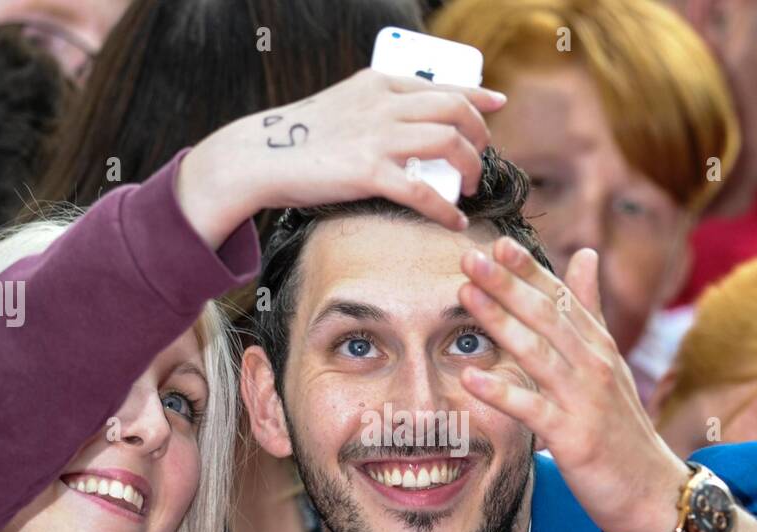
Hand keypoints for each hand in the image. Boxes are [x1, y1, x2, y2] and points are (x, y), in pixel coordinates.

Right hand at [179, 68, 506, 247]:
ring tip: (469, 187)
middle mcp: (384, 104)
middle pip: (456, 110)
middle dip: (479, 135)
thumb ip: (377, 110)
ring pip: (449, 143)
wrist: (259, 156)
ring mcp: (378, 137)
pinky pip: (424, 191)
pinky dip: (446, 209)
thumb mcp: (344, 107)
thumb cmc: (301, 140)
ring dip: (470, 168)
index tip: (496, 103)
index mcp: (378, 84)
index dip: (475, 95)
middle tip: (479, 159)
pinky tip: (454, 221)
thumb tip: (411, 129)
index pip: (441, 84)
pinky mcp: (368, 171)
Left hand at [456, 238, 690, 531]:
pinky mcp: (575, 438)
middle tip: (468, 256)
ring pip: (539, 353)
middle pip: (548, 316)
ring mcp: (585, 401)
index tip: (496, 242)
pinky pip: (534, 411)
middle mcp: (594, 366)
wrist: (653, 491)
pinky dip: (503, 393)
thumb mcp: (609, 362)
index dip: (529, 269)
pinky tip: (472, 377)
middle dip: (507, 284)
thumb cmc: (623, 428)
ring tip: (466, 296)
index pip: (561, 297)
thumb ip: (591, 309)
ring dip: (501, 322)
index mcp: (598, 347)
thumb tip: (584, 254)